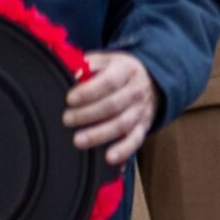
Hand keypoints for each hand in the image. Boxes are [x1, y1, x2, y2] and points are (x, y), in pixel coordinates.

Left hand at [65, 50, 155, 166]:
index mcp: (127, 70)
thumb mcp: (106, 60)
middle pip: (114, 104)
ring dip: (100, 134)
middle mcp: (137, 91)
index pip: (109, 81)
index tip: (70, 99)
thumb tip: (69, 73)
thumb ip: (87, 65)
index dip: (89, 91)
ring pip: (123, 124)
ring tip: (79, 140)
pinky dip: (124, 150)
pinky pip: (136, 140)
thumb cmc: (119, 71)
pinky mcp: (143, 127)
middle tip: (67, 119)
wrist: (151, 80)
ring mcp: (141, 110)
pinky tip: (109, 158)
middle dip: (89, 114)